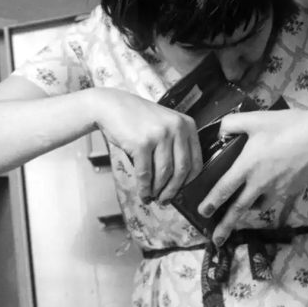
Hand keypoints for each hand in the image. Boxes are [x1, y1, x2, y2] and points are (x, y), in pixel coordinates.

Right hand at [87, 87, 202, 202]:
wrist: (111, 106)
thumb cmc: (137, 119)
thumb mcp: (164, 124)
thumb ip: (175, 145)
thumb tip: (176, 182)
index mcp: (187, 125)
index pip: (196, 160)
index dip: (188, 181)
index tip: (180, 191)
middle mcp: (176, 128)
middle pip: (182, 169)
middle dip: (173, 189)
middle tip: (165, 200)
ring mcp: (159, 135)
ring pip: (164, 173)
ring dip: (158, 190)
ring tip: (152, 197)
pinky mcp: (142, 143)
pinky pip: (146, 173)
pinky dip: (144, 188)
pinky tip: (142, 193)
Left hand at [199, 106, 307, 244]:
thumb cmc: (289, 127)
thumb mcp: (256, 119)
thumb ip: (232, 124)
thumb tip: (219, 132)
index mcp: (247, 166)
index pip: (224, 189)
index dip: (211, 202)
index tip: (202, 213)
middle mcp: (260, 183)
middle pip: (239, 209)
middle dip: (225, 226)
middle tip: (216, 240)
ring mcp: (277, 189)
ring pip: (257, 205)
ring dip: (245, 213)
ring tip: (236, 218)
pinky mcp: (290, 190)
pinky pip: (272, 199)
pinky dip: (263, 200)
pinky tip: (261, 194)